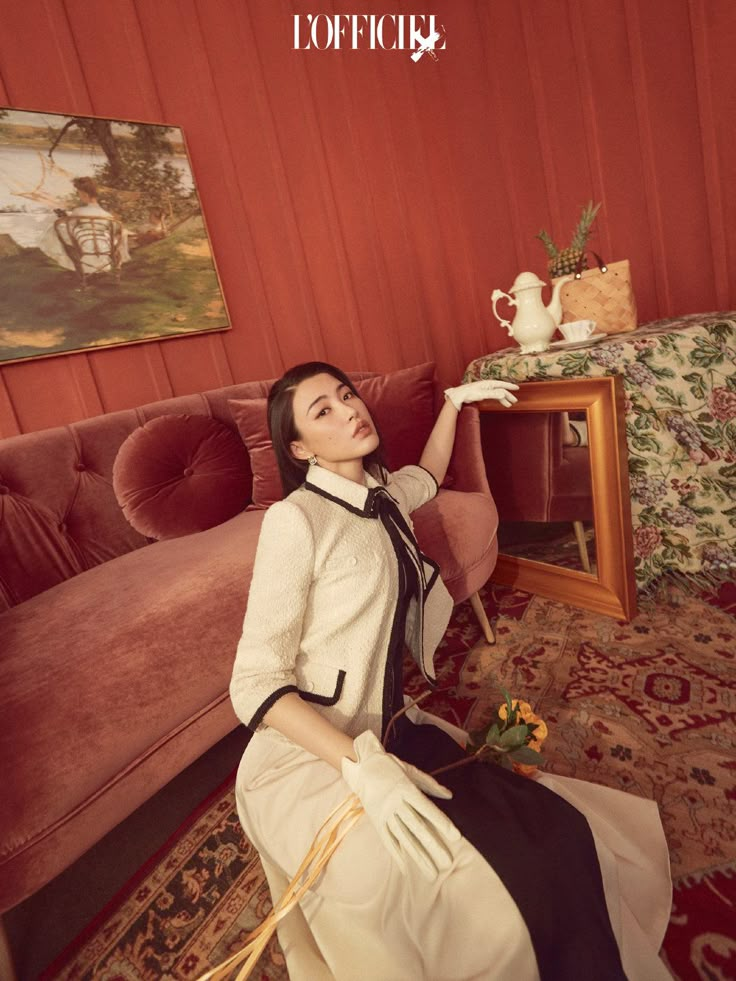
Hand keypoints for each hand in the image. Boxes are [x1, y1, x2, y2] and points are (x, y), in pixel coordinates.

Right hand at [342, 730, 459, 879]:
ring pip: (403, 837)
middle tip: (447, 863)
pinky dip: (397, 855)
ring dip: (418, 856)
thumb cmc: (390, 767)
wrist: (361, 767)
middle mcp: (395, 803)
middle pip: (416, 827)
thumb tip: (449, 795)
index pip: (427, 808)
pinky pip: (388, 840)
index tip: (456, 837)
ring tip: (431, 873)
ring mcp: (385, 813)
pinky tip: (406, 869)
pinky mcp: (376, 821)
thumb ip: (430, 784)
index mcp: (405, 788)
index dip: (441, 822)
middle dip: (433, 846)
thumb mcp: (410, 770)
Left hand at [444, 379, 518, 409]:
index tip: (517, 388)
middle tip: (514, 401)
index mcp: (489, 384)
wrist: (460, 396)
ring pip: (497, 394)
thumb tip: (504, 394)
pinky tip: (499, 402)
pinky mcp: (482, 394)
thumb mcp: (483, 394)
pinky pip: (493, 396)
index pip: (502, 385)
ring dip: (503, 399)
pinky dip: (497, 399)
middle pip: (501, 390)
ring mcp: (485, 389)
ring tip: (508, 405)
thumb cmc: (470, 393)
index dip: (510, 386)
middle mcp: (488, 385)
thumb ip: (493, 394)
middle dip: (508, 395)